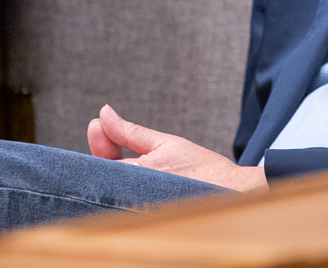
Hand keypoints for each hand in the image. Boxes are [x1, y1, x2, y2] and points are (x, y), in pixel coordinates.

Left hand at [86, 104, 265, 191]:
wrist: (229, 192)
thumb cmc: (200, 168)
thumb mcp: (163, 142)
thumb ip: (129, 132)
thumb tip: (104, 114)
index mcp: (135, 176)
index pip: (100, 163)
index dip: (98, 143)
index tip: (99, 125)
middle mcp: (132, 197)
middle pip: (105, 176)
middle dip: (104, 152)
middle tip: (106, 130)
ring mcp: (139, 207)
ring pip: (115, 186)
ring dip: (114, 166)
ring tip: (121, 148)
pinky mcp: (147, 214)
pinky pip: (127, 196)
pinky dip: (126, 181)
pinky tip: (136, 169)